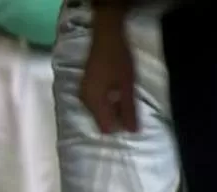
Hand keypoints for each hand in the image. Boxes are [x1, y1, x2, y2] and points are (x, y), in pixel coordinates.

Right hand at [80, 14, 136, 133]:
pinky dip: (106, 102)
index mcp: (94, 102)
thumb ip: (129, 109)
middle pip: (100, 121)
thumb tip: (133, 131)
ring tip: (124, 98)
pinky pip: (95, 103)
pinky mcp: (85, 87)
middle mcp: (85, 101)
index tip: (131, 119)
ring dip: (111, 109)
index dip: (119, 127)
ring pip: (98, 112)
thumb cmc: (118, 59)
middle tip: (130, 108)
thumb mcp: (127, 85)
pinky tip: (115, 92)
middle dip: (115, 118)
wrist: (106, 36)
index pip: (104, 128)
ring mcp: (83, 94)